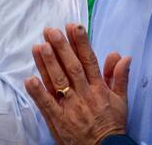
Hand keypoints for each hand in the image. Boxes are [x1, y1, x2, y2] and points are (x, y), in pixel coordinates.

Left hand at [24, 25, 130, 144]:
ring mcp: (71, 107)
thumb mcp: (121, 100)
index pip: (89, 61)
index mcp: (99, 89)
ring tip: (40, 46)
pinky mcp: (59, 120)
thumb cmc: (111, 124)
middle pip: (72, 68)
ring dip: (49, 64)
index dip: (81, 43)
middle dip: (61, 48)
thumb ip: (119, 76)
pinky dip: (38, 92)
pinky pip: (47, 105)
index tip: (73, 26)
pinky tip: (29, 79)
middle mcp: (85, 95)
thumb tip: (122, 55)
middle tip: (51, 31)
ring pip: (59, 82)